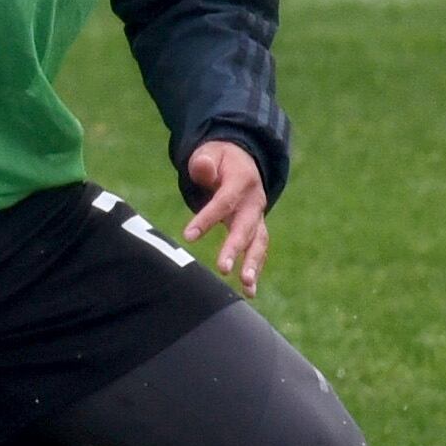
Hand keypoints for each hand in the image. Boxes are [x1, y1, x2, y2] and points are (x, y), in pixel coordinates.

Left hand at [180, 140, 269, 295]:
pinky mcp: (257, 231)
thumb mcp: (210, 153)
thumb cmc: (219, 160)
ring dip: (252, 265)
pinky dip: (255, 271)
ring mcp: (258, 218)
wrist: (242, 162)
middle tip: (224, 268)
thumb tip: (202, 167)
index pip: (223, 202)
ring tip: (246, 286)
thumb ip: (204, 162)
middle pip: (246, 227)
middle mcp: (254, 202)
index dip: (206, 219)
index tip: (188, 236)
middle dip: (235, 249)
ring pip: (258, 243)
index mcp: (242, 181)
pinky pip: (258, 252)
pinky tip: (249, 293)